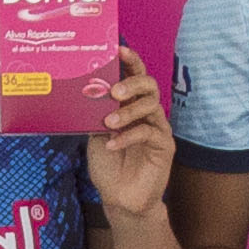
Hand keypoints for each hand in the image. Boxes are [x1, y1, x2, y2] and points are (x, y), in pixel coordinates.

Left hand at [84, 50, 174, 221]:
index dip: (130, 61)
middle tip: (113, 92)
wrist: (119, 198)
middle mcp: (147, 113)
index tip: (119, 49)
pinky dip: (128, 136)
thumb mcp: (95, 134)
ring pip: (150, 107)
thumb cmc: (108, 165)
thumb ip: (95, 114)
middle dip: (131, 84)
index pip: (135, 76)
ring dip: (127, 112)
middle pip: (149, 85)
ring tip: (108, 122)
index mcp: (131, 105)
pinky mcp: (164, 146)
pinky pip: (149, 133)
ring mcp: (158, 129)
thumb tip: (84, 91)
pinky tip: (113, 145)